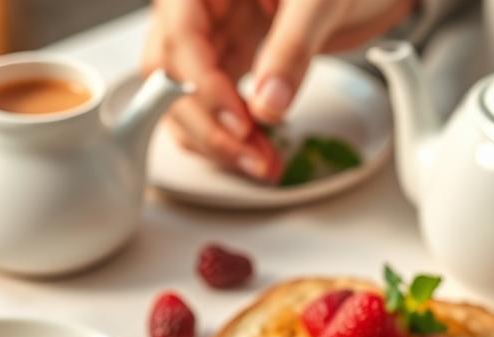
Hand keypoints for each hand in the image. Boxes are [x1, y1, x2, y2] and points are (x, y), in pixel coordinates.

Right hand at [143, 0, 413, 180]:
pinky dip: (227, 135)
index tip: (240, 124)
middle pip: (171, 75)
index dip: (204, 86)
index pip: (181, 36)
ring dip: (214, 139)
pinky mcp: (228, 61)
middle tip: (251, 157)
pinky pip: (210, 104)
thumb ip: (293, 47)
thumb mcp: (322, 1)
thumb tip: (267, 104)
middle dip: (207, 125)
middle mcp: (198, 8)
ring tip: (260, 164)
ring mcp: (211, 35)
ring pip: (183, 98)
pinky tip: (257, 153)